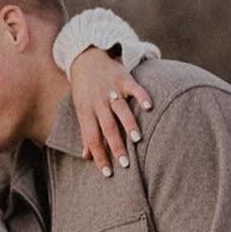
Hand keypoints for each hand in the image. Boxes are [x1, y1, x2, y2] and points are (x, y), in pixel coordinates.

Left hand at [68, 46, 151, 176]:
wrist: (86, 58)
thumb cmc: (85, 90)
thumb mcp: (81, 110)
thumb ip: (86, 132)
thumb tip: (86, 157)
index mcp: (86, 112)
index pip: (92, 138)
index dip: (99, 156)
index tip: (108, 173)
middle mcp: (98, 102)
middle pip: (107, 127)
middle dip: (116, 146)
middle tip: (125, 164)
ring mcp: (111, 90)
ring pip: (120, 110)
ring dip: (129, 124)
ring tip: (137, 139)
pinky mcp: (123, 78)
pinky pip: (134, 88)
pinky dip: (141, 96)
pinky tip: (149, 107)